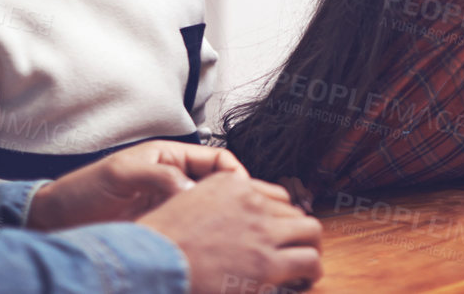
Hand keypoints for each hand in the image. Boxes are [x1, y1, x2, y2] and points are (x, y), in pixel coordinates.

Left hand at [26, 142, 244, 229]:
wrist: (56, 223)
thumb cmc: (83, 191)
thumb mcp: (122, 174)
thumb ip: (158, 176)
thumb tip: (193, 192)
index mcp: (169, 157)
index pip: (217, 159)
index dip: (235, 174)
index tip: (244, 192)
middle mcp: (174, 180)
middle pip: (219, 186)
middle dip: (236, 199)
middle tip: (245, 217)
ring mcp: (170, 206)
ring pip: (209, 211)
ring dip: (221, 221)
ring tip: (230, 236)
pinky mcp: (163, 230)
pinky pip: (192, 231)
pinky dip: (203, 239)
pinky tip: (207, 249)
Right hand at [138, 171, 322, 293]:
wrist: (151, 264)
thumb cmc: (156, 244)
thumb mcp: (182, 207)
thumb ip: (209, 208)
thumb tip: (222, 226)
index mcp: (229, 184)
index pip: (273, 193)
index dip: (280, 214)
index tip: (280, 228)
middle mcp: (251, 201)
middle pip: (294, 210)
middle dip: (297, 230)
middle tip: (296, 247)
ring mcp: (262, 230)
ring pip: (310, 231)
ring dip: (311, 247)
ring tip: (308, 263)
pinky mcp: (267, 262)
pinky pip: (308, 261)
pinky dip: (312, 270)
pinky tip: (306, 279)